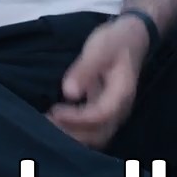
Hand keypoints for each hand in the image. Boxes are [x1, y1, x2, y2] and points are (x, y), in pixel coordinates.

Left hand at [46, 17, 148, 149]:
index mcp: (122, 94)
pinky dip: (74, 131)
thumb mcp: (100, 49)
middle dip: (71, 133)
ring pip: (95, 136)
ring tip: (46, 124)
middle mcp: (120, 109)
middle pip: (98, 134)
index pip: (100, 116)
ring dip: (72, 135)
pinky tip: (55, 121)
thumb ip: (85, 69)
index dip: (76, 118)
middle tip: (44, 123)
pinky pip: (91, 130)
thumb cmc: (115, 42)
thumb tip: (68, 92)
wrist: (131, 40)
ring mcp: (114, 113)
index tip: (54, 111)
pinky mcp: (105, 113)